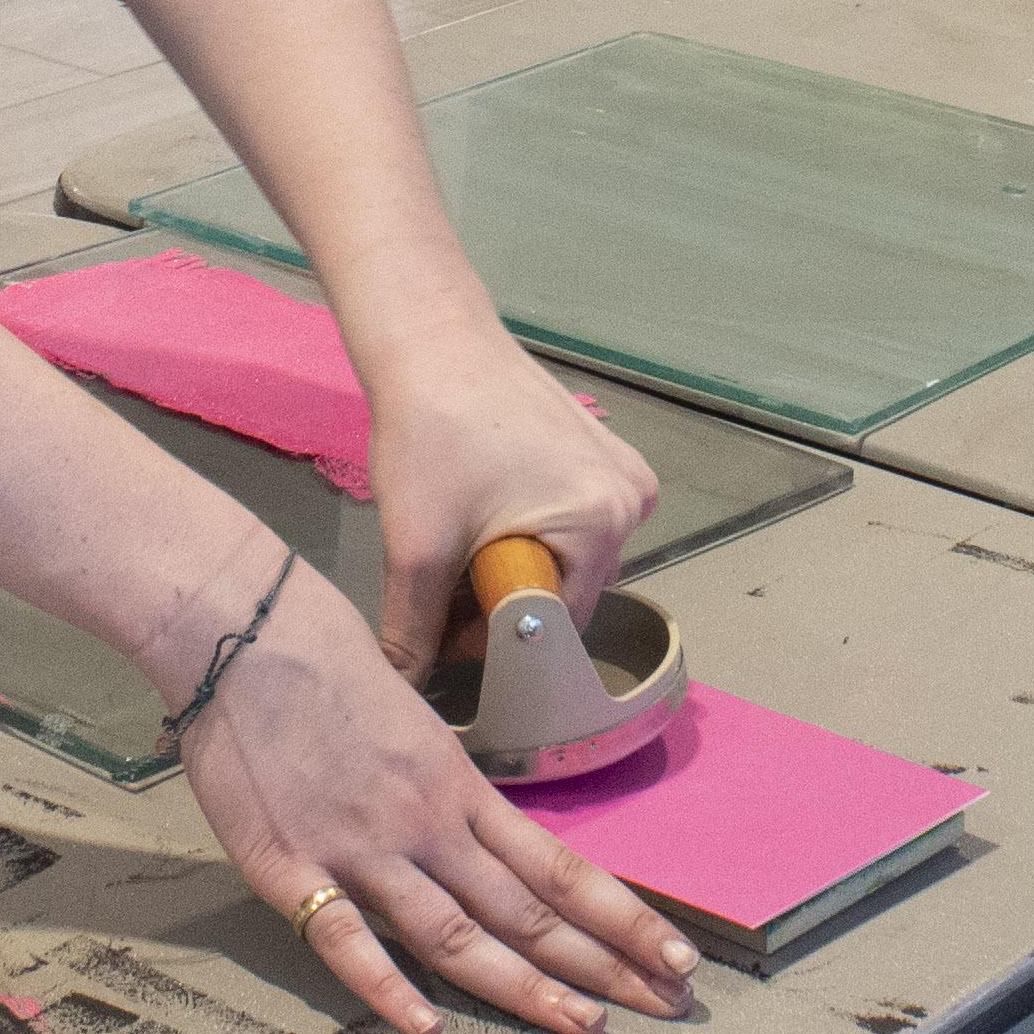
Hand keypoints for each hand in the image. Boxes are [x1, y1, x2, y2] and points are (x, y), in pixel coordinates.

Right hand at [155, 539, 700, 1033]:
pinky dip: (389, 988)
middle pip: (528, 911)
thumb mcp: (415, 721)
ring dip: (525, 986)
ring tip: (582, 1023)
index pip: (559, 867)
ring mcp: (363, 848)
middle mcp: (426, 824)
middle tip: (665, 1005)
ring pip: (457, 933)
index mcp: (459, 786)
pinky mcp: (294, 866)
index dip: (621, 917)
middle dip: (603, 963)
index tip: (673, 954)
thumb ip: (444, 788)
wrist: (248, 631)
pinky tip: (427, 1027)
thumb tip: (477, 831)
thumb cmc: (325, 661)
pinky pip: (348, 940)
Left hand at [365, 327, 660, 677]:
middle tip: (440, 585)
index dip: (495, 642)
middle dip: (501, 603)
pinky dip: (525, 531)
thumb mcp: (417, 545)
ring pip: (564, 560)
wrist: (432, 340)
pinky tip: (480, 510)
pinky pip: (569, 523)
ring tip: (455, 541)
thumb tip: (400, 692)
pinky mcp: (603, 455)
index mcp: (604, 522)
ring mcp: (623, 473)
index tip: (443, 630)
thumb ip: (413, 631)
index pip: (555, 626)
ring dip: (511, 568)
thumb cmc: (431, 431)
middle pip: (564, 593)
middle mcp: (633, 501)